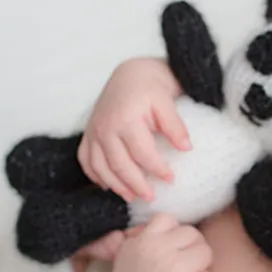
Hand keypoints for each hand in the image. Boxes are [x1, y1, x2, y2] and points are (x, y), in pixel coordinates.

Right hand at [78, 58, 190, 202]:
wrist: (131, 74)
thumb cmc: (151, 88)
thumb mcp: (167, 102)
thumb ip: (175, 126)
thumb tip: (186, 148)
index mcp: (126, 119)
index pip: (143, 153)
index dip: (157, 169)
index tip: (171, 179)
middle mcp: (105, 127)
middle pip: (120, 165)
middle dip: (136, 185)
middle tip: (151, 197)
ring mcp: (94, 131)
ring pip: (100, 167)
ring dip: (116, 185)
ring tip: (132, 197)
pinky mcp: (88, 133)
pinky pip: (85, 160)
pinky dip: (95, 176)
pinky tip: (109, 185)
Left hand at [104, 214, 213, 271]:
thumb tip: (205, 266)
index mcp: (178, 266)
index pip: (205, 251)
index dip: (204, 262)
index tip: (195, 271)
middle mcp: (161, 249)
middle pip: (192, 233)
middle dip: (195, 245)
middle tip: (188, 258)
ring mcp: (144, 241)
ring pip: (172, 221)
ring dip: (177, 232)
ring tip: (174, 245)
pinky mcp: (131, 240)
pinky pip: (150, 222)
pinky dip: (159, 228)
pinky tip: (159, 242)